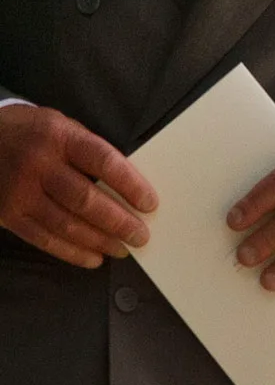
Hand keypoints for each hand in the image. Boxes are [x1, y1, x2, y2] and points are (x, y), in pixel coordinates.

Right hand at [0, 104, 156, 266]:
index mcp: (60, 136)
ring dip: (98, 241)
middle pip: (85, 199)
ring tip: (122, 249)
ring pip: (65, 224)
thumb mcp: (61, 126)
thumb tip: (128, 184)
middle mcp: (38, 165)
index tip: (150, 204)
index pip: (104, 162)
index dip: (131, 185)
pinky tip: (93, 258)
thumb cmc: (32, 133)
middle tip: (140, 236)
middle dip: (118, 222)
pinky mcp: (7, 214)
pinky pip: (43, 239)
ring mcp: (20, 192)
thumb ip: (89, 150)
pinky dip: (71, 252)